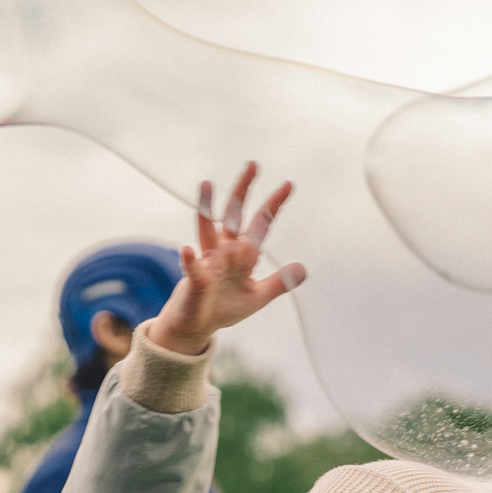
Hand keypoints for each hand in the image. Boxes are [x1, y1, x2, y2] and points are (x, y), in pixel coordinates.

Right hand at [148, 163, 307, 355]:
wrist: (195, 327)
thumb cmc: (224, 308)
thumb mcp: (258, 296)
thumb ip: (279, 282)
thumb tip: (304, 268)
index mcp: (241, 254)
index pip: (259, 225)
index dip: (273, 206)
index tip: (288, 185)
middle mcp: (224, 252)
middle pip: (233, 216)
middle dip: (243, 192)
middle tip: (253, 166)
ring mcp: (208, 263)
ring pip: (207, 230)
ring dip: (206, 208)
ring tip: (207, 184)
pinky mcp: (194, 282)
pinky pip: (192, 268)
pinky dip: (190, 260)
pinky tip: (187, 250)